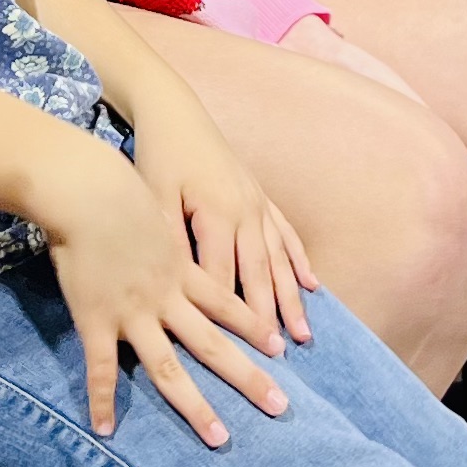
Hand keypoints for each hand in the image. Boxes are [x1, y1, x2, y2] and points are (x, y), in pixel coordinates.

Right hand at [39, 150, 287, 447]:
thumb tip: (166, 235)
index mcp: (182, 270)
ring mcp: (134, 313)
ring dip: (196, 407)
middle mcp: (167, 298)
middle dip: (249, 378)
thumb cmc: (118, 186)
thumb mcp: (158, 205)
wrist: (87, 188)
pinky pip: (100, 369)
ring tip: (220, 438)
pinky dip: (102, 401)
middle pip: (213, 345)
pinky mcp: (97, 320)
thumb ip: (165, 229)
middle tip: (280, 406)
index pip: (228, 304)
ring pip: (170, 368)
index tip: (281, 346)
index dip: (255, 325)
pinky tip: (106, 429)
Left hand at [124, 86, 314, 355]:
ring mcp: (257, 203)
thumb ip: (169, 238)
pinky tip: (312, 284)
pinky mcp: (260, 195)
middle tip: (280, 354)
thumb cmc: (158, 155)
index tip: (234, 351)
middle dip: (270, 316)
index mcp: (217, 214)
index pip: (223, 277)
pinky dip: (299, 261)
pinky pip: (286, 233)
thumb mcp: (154, 196)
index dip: (228, 316)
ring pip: (279, 259)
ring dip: (292, 297)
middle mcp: (245, 212)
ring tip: (303, 333)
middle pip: (259, 274)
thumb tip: (178, 284)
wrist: (175, 111)